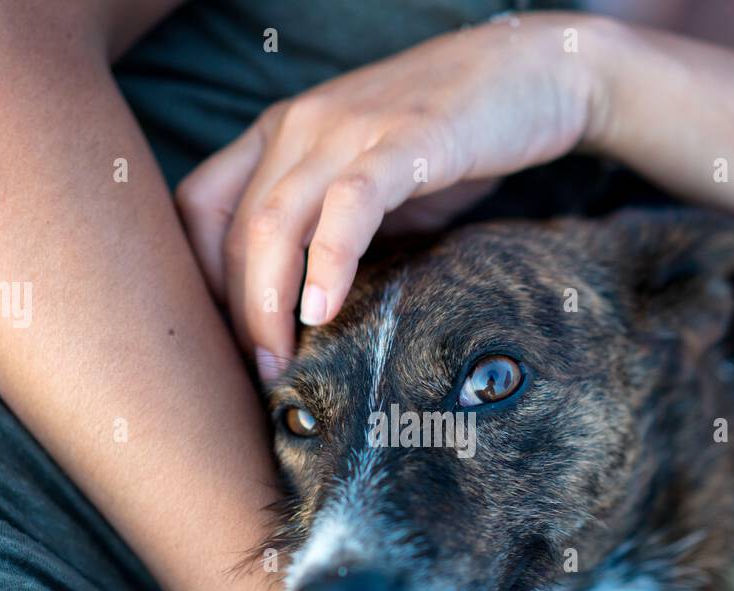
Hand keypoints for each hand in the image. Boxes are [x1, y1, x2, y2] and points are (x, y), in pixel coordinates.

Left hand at [175, 13, 613, 376]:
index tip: (227, 339)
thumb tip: (306, 318)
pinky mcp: (405, 140)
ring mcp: (349, 128)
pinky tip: (324, 310)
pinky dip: (329, 261)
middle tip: (260, 374)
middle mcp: (300, 125)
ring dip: (268, 302)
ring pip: (275, 221)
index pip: (201, 206)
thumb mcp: (372, 184)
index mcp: (281, 133)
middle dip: (238, 312)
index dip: (200, 279)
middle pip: (234, 228)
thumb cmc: (452, 141)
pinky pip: (348, 205)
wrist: (533, 74)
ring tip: (281, 361)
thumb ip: (332, 230)